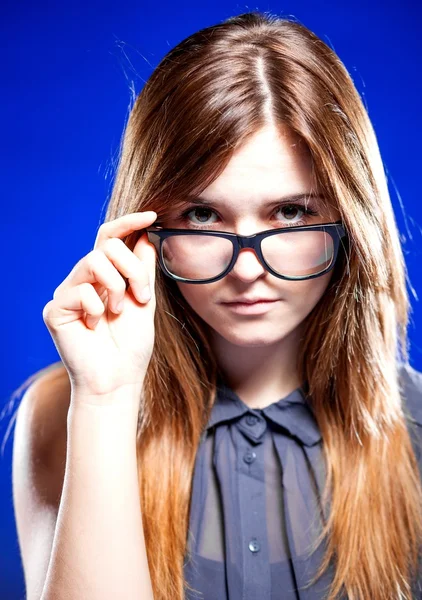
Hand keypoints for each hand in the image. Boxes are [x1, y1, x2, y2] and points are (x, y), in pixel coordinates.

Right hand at [42, 211, 157, 402]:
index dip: (129, 222)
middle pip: (107, 245)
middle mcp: (85, 279)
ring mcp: (69, 292)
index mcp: (106, 276)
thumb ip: (143, 269)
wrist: (118, 379)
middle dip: (133, 268)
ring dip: (117, 287)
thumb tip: (146, 235)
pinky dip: (97, 308)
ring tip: (118, 313)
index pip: (111, 238)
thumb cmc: (131, 345)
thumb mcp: (145, 302)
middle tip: (142, 296)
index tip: (152, 215)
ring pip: (94, 261)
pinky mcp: (56, 309)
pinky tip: (95, 326)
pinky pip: (80, 290)